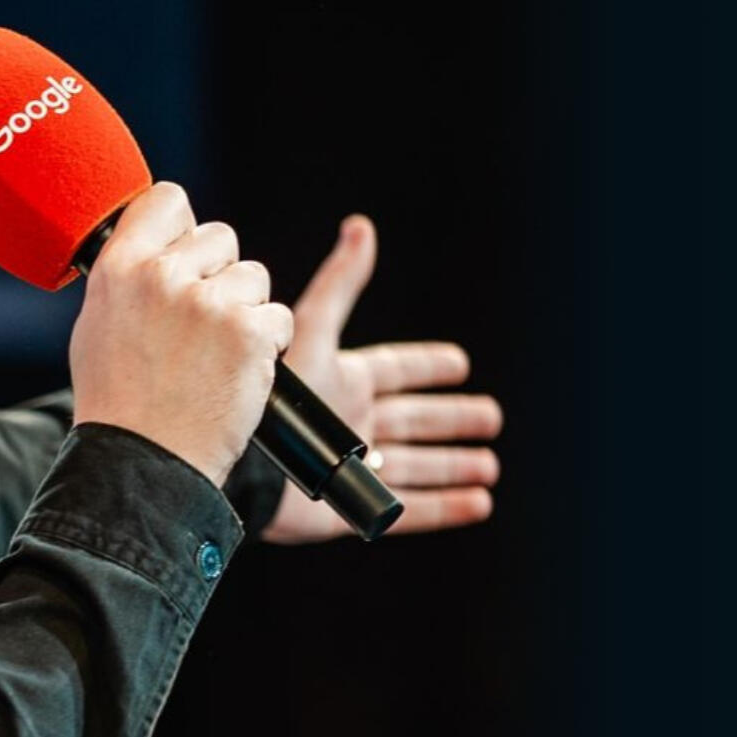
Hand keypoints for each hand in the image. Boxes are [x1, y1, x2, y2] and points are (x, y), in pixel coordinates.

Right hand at [71, 183, 293, 486]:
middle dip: (220, 276)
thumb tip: (167, 242)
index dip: (183, 225)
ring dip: (246, 312)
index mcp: (120, 267)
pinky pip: (279, 317)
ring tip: (215, 356)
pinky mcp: (250, 333)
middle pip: (221, 238)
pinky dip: (267, 346)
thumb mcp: (100, 323)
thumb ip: (131, 274)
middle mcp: (163, 276)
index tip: (184, 252)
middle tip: (198, 327)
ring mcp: (209, 303)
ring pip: (255, 277)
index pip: (167, 199)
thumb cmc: (119, 401)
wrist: (145, 461)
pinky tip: (237, 373)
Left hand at [261, 215, 502, 542]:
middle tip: (490, 416)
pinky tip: (479, 504)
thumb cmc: (275, 397)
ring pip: (416, 464)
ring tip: (490, 464)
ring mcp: (352, 466)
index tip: (459, 362)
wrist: (245, 467)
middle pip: (414, 418)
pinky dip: (446, 507)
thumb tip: (361, 227)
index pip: (396, 369)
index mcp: (343, 381)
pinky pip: (409, 509)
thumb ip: (340, 285)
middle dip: (451, 418)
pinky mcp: (351, 507)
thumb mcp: (313, 331)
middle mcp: (351, 422)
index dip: (427, 365)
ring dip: (454, 464)